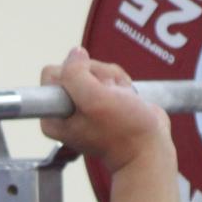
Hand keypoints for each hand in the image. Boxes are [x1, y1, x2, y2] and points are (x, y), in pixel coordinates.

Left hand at [40, 47, 169, 173]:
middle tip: (111, 97)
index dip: (76, 76)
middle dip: (97, 76)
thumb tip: (75, 53)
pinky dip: (120, 81)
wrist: (149, 149)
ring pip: (93, 69)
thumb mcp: (93, 100)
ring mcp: (84, 103)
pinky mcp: (102, 98)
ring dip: (112, 79)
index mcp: (53, 115)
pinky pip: (107, 75)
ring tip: (121, 99)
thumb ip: (75, 74)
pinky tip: (127, 97)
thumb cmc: (123, 131)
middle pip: (74, 67)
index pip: (52, 73)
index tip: (91, 96)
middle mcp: (65, 109)